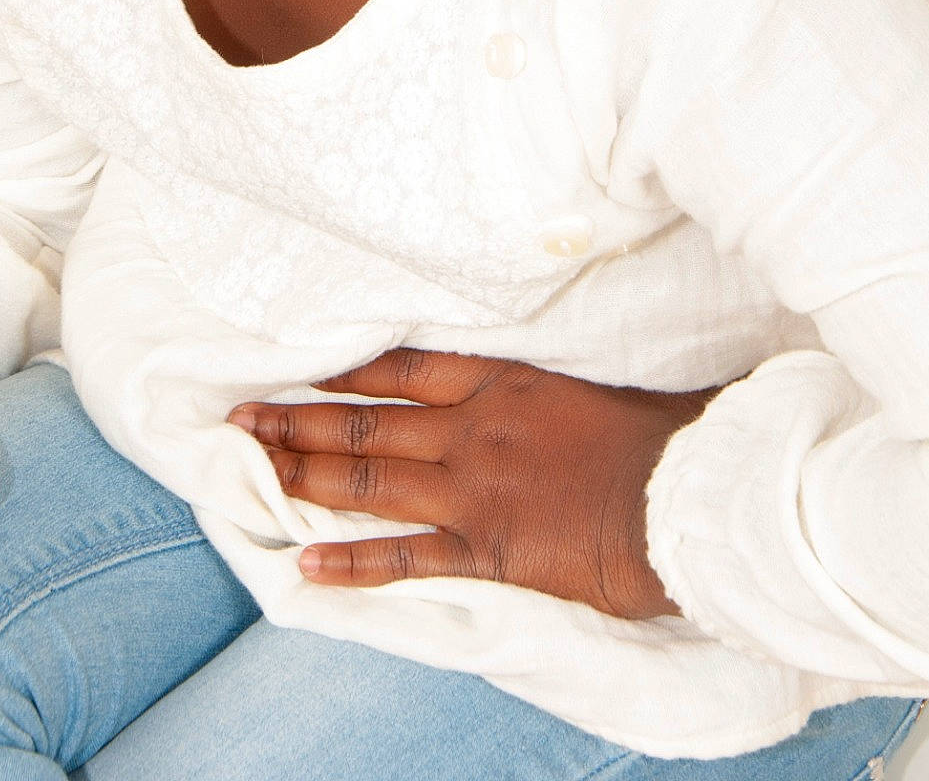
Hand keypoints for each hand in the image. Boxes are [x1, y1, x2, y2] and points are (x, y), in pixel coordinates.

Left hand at [228, 349, 719, 618]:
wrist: (688, 494)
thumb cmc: (659, 437)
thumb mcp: (595, 388)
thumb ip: (546, 388)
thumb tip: (531, 383)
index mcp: (503, 381)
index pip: (404, 365)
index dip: (345, 366)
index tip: (297, 362)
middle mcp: (474, 428)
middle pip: (366, 421)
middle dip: (298, 418)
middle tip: (240, 415)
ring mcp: (475, 488)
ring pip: (368, 479)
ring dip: (303, 473)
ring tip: (252, 467)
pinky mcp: (487, 549)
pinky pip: (406, 557)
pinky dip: (353, 564)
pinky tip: (308, 565)